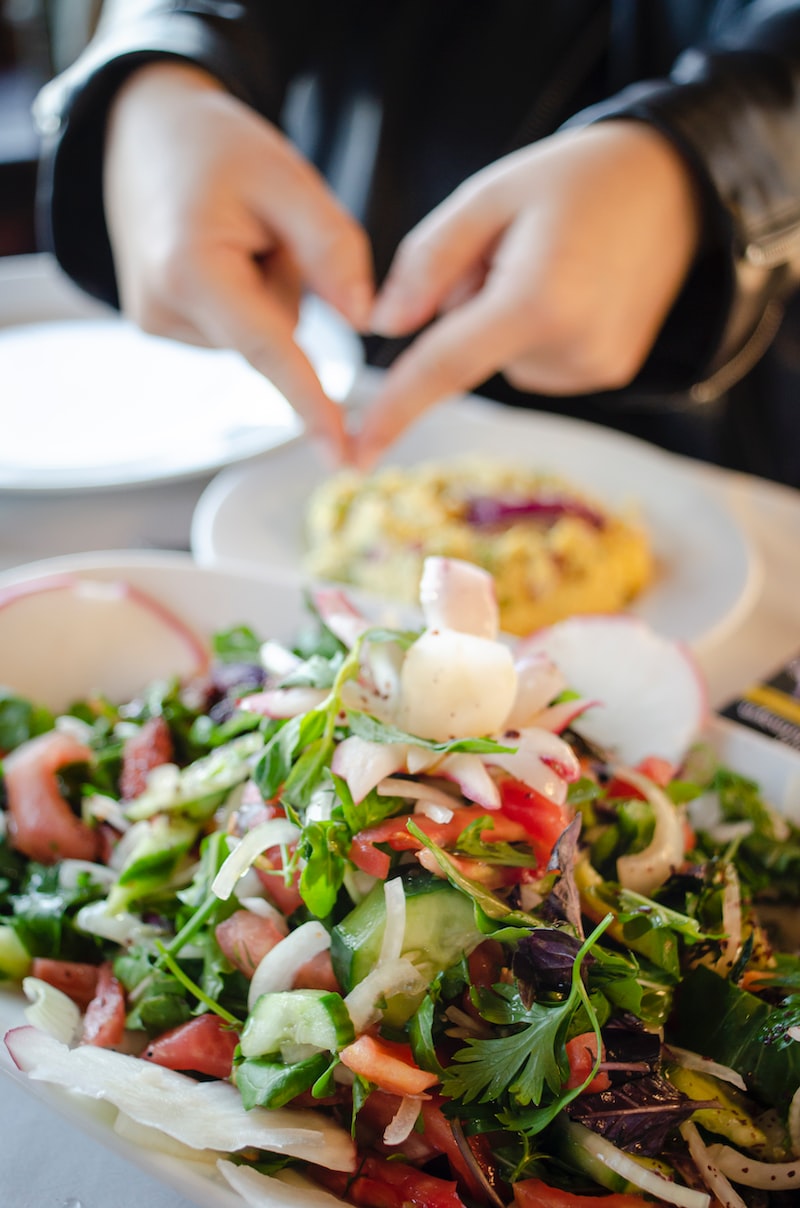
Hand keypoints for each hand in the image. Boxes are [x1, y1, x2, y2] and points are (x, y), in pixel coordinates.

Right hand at [104, 62, 373, 460]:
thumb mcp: (287, 176)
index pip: (269, 349)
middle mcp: (164, 310)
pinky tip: (217, 253)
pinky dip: (246, 297)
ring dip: (267, 289)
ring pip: (260, 336)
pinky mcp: (163, 330)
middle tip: (257, 222)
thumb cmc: (215, 148)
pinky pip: (239, 331)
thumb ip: (333, 247)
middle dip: (289, 285)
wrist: (141, 135)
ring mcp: (157, 326)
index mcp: (191, 268)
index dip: (311, 404)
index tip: (340, 455)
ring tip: (231, 233)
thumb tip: (364, 321)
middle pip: (276, 335)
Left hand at [354, 121, 700, 465]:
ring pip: (500, 359)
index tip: (357, 453)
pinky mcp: (607, 374)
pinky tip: (572, 288)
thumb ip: (428, 262)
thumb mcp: (489, 194)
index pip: (443, 367)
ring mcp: (594, 369)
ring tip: (552, 263)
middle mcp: (569, 349)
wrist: (678, 186)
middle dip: (467, 305)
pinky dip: (534, 330)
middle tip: (515, 247)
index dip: (394, 409)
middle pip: (468, 351)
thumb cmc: (577, 179)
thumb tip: (383, 326)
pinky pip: (535, 362)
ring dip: (502, 318)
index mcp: (536, 300)